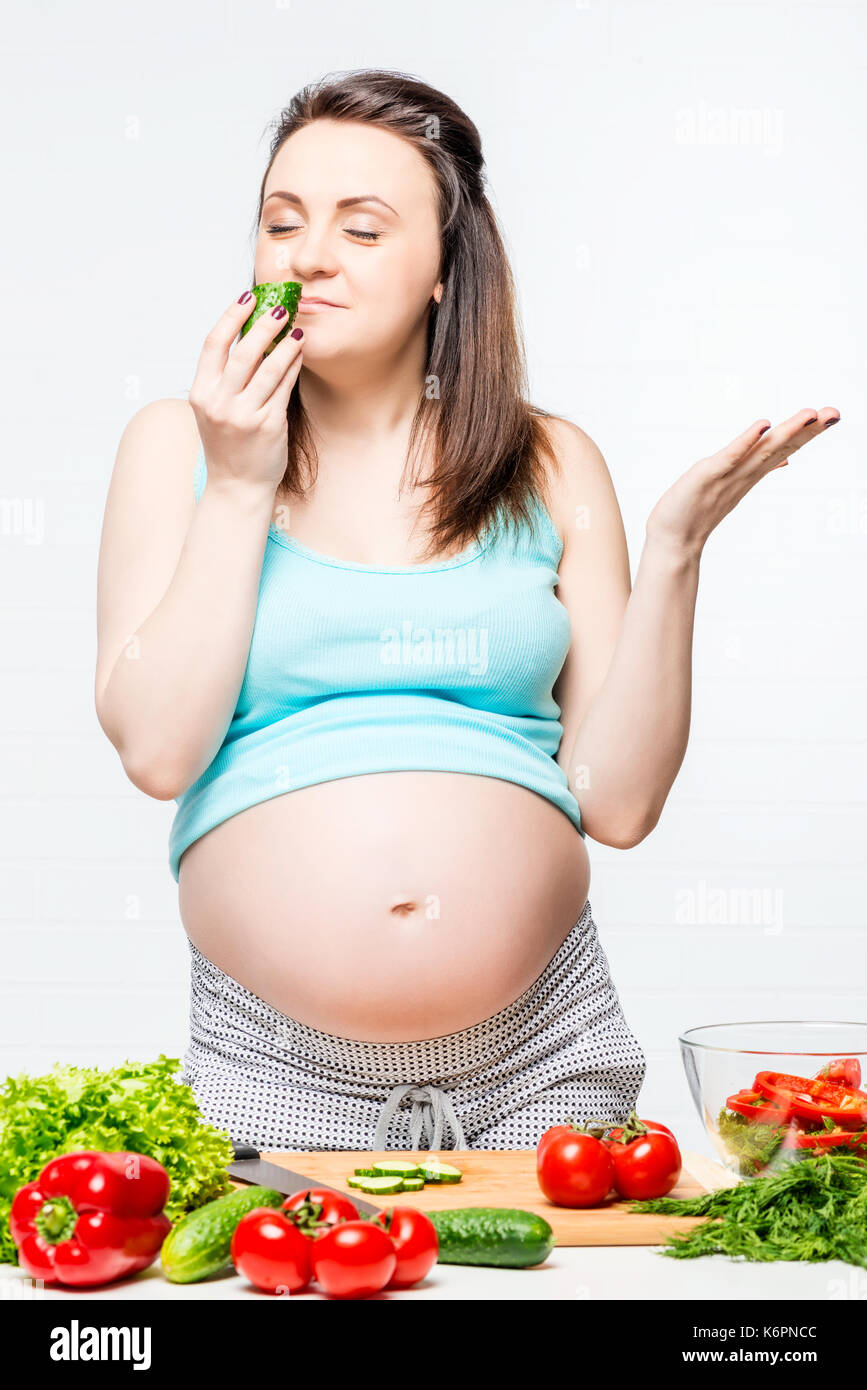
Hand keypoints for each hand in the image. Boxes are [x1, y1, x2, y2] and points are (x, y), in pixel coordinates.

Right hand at [188, 290, 303, 490]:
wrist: (236, 486)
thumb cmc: (228, 443)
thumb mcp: (214, 408)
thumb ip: (224, 376)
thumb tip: (248, 332)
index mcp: (201, 393)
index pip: (213, 344)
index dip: (232, 316)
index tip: (248, 297)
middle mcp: (219, 403)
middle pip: (243, 352)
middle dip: (264, 325)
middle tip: (280, 308)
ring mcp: (244, 416)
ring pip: (268, 368)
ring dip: (285, 344)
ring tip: (296, 329)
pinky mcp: (268, 426)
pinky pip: (284, 388)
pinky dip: (293, 366)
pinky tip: (300, 354)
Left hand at [645, 408, 840, 561]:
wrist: (672, 540)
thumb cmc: (697, 510)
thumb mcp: (732, 483)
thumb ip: (758, 467)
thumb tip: (785, 459)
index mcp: (751, 473)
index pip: (785, 447)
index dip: (808, 432)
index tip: (832, 415)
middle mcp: (745, 474)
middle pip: (781, 447)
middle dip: (809, 430)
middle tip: (835, 412)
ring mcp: (729, 476)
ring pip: (763, 451)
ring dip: (787, 432)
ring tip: (810, 414)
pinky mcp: (709, 475)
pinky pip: (730, 456)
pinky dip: (747, 440)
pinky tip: (763, 425)